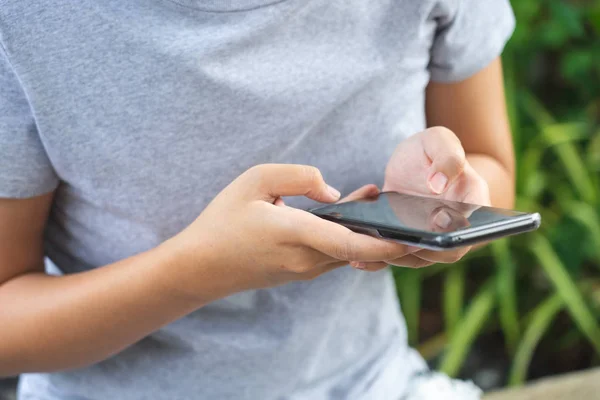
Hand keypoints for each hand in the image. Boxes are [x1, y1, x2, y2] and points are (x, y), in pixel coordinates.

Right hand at [168, 164, 411, 297]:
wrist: (200, 267)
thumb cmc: (223, 220)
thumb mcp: (255, 180)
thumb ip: (300, 176)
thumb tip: (334, 193)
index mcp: (295, 234)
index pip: (351, 244)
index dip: (386, 243)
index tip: (413, 237)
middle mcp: (305, 259)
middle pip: (358, 249)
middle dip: (383, 229)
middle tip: (392, 201)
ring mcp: (303, 271)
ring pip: (348, 254)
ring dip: (365, 233)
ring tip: (370, 199)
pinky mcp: (299, 274)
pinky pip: (334, 258)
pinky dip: (348, 240)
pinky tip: (346, 218)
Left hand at [381, 127, 490, 267]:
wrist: (411, 160)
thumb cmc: (429, 147)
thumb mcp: (438, 140)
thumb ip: (447, 156)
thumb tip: (439, 185)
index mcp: (473, 200)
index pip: (473, 227)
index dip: (455, 237)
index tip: (430, 230)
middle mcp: (457, 225)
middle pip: (446, 252)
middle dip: (419, 252)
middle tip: (390, 245)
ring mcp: (433, 237)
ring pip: (420, 258)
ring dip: (395, 258)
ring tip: (367, 254)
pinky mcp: (412, 241)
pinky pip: (401, 256)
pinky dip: (382, 259)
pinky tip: (359, 258)